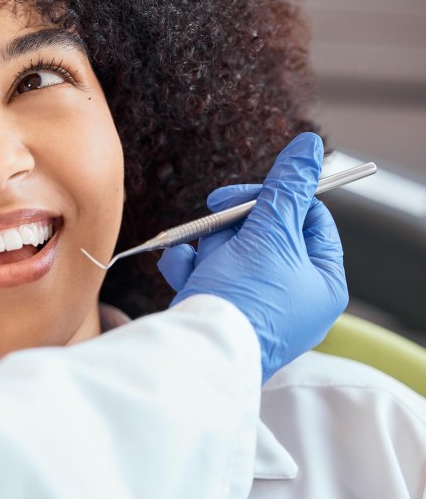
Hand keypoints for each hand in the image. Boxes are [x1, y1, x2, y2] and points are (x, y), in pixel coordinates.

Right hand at [157, 133, 347, 381]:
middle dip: (231, 227)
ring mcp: (257, 308)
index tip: (241, 195)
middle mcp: (294, 298)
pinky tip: (176, 264)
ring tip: (191, 253)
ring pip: (231, 253)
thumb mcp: (269, 232)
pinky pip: (209, 278)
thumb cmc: (244, 299)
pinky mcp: (223, 315)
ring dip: (205, 245)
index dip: (276, 199)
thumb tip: (307, 146)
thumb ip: (287, 187)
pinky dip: (191, 267)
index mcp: (323, 282)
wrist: (199, 352)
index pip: (310, 220)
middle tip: (214, 220)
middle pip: (266, 234)